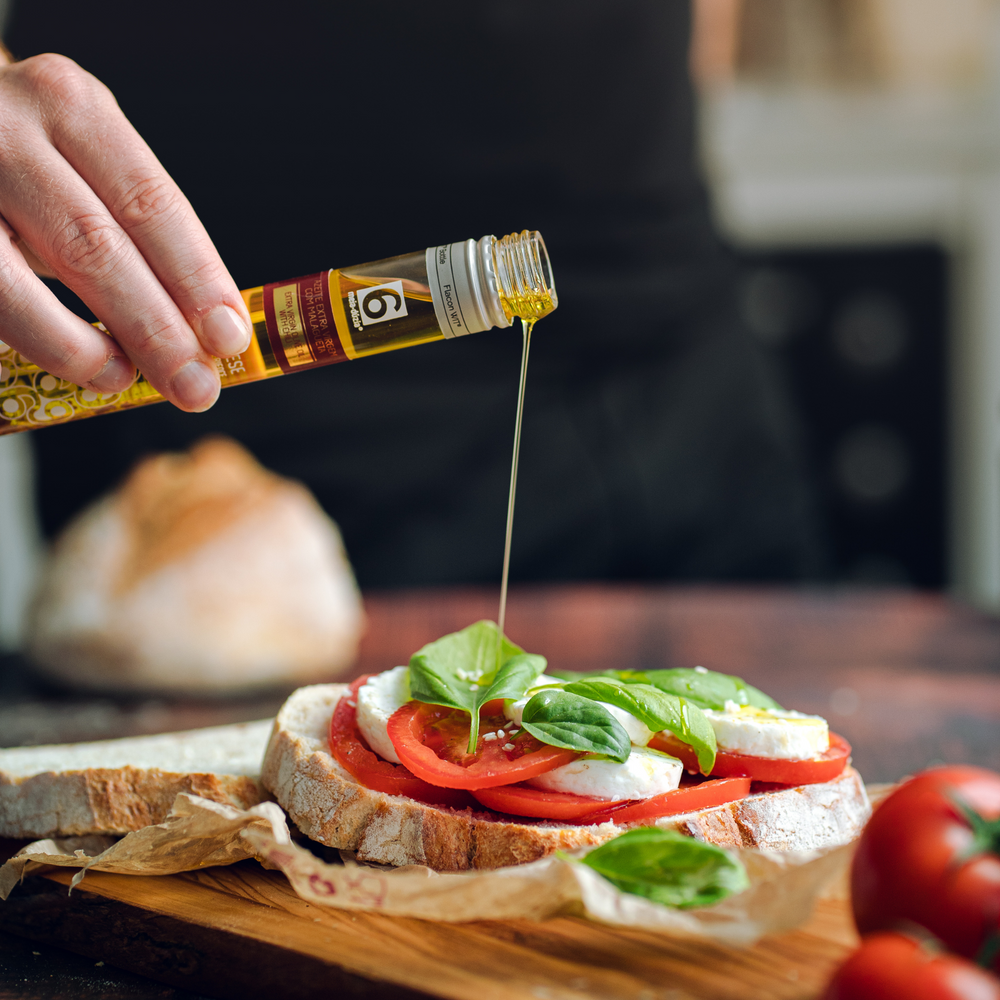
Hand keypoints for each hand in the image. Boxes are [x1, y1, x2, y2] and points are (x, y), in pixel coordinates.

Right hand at [0, 52, 251, 410]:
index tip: (230, 338)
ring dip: (84, 346)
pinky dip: (38, 341)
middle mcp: (9, 131)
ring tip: (126, 381)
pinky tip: (74, 365)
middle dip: (156, 329)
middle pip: (96, 245)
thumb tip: (201, 331)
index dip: (196, 279)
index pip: (152, 203)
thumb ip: (133, 235)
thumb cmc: (25, 162)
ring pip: (16, 278)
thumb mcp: (82, 169)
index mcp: (74, 109)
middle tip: (195, 388)